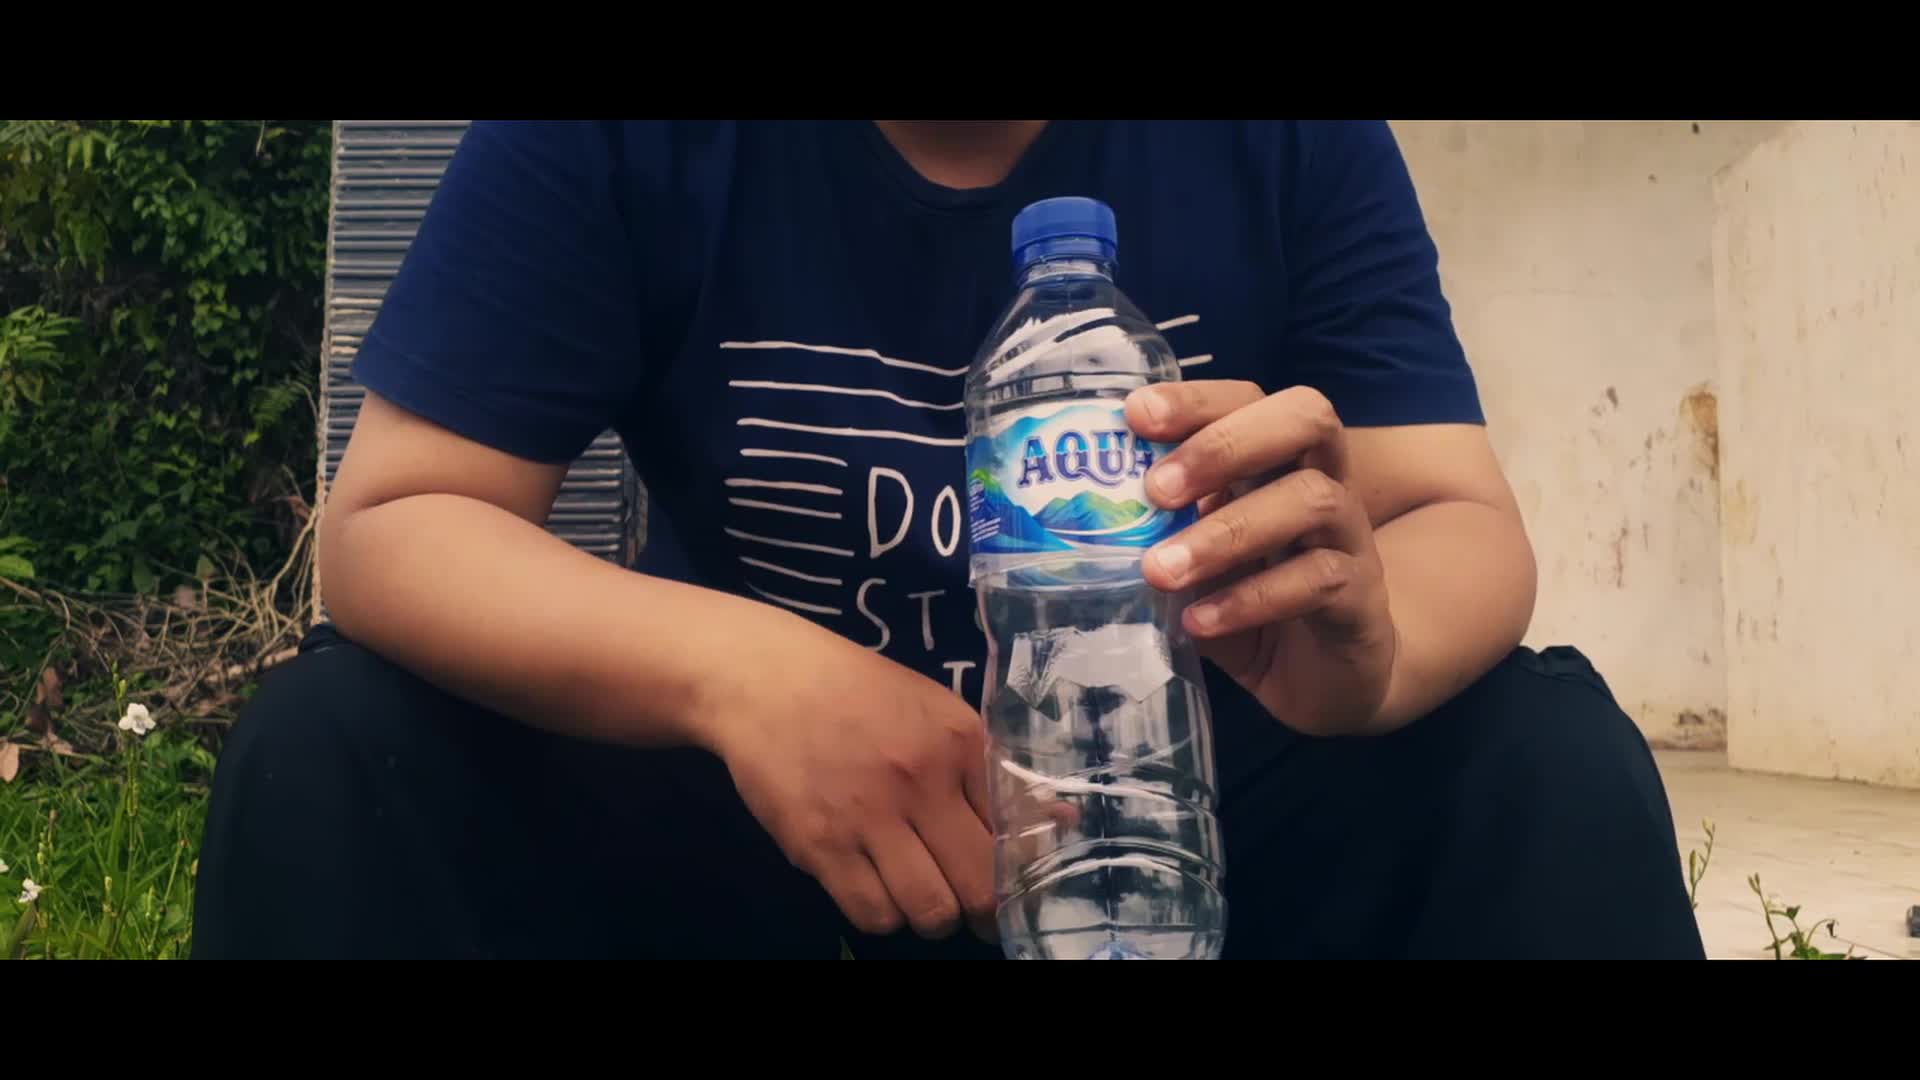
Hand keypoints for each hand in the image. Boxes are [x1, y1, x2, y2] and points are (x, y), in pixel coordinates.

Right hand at [697, 608, 997, 941]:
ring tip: (920, 894)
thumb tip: (1062, 820)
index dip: (1020, 871)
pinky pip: (872, 914)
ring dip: (932, 916)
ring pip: (930, 911)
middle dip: (984, 911)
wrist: (764, 680)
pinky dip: (882, 914)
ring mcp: (868, 816)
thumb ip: (992, 770)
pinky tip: (876, 887)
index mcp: (960, 742)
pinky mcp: (819, 846)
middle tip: (973, 907)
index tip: (1011, 882)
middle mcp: (922, 780)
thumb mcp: (936, 712)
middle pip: (980, 886)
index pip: (1017, 832)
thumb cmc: (858, 693)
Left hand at [1125, 381, 1398, 735]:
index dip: (1197, 399)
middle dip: (1225, 444)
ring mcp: (1352, 538)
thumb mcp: (1200, 568)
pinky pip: (1319, 581)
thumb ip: (1161, 539)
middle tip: (1156, 490)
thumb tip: (1083, 526)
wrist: (1331, 678)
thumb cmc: (1255, 607)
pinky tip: (1199, 621)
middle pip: (1306, 420)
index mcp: (1279, 463)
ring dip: (1227, 532)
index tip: (1134, 414)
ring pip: (1312, 501)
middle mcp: (1324, 484)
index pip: (1250, 399)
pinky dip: (1251, 598)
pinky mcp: (1362, 599)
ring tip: (1160, 570)